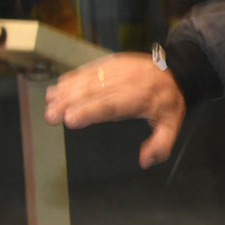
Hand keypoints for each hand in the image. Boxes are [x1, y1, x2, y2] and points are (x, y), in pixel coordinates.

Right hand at [44, 53, 186, 169]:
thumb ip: (160, 144)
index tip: (71, 119)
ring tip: (49, 102)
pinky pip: (90, 70)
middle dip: (70, 104)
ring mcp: (117, 71)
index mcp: (139, 99)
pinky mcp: (111, 63)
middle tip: (51, 115)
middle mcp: (125, 84)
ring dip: (67, 91)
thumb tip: (146, 161)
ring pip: (88, 81)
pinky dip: (73, 78)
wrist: (175, 70)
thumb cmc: (169, 100)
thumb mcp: (172, 124)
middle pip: (93, 94)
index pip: (110, 106)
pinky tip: (59, 86)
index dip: (89, 112)